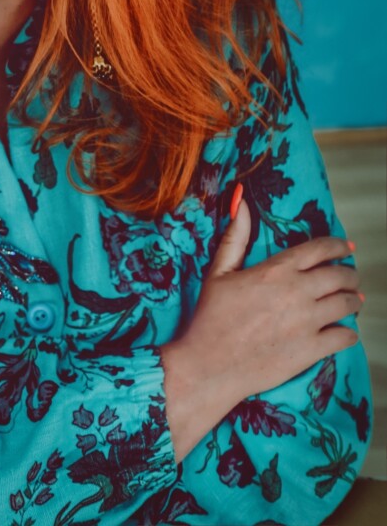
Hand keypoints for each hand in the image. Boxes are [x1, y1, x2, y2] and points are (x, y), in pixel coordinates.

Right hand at [181, 196, 362, 404]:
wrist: (211, 365)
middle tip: (351, 277)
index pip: (318, 249)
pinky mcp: (311, 350)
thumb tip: (240, 201)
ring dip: (354, 300)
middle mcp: (296, 293)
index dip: (337, 246)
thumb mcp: (219, 272)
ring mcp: (306, 322)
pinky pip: (344, 337)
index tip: (347, 247)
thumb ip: (235, 236)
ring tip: (354, 301)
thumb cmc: (211, 317)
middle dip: (350, 274)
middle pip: (339, 276)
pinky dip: (349, 333)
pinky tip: (346, 331)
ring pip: (346, 305)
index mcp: (276, 271)